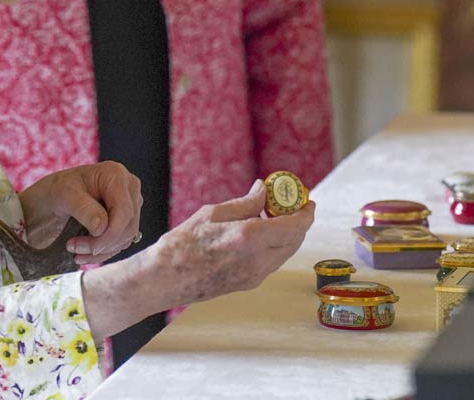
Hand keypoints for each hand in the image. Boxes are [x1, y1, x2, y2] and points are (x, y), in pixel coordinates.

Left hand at [18, 162, 141, 265]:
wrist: (55, 195)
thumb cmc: (58, 189)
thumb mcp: (65, 195)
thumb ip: (84, 209)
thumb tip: (102, 228)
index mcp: (115, 174)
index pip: (124, 211)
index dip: (110, 233)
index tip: (88, 247)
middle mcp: (129, 187)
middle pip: (128, 226)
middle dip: (102, 244)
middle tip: (74, 248)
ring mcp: (131, 203)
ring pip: (126, 238)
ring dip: (102, 251)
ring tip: (75, 251)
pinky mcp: (127, 219)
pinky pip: (122, 242)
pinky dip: (104, 252)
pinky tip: (85, 253)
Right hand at [80, 179, 315, 342]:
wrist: (165, 279)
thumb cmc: (182, 243)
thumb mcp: (213, 213)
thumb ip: (245, 203)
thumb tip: (264, 190)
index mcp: (250, 238)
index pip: (294, 226)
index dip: (306, 213)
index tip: (308, 200)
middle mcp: (258, 260)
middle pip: (294, 241)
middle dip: (299, 222)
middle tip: (292, 205)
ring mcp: (254, 276)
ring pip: (285, 253)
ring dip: (287, 234)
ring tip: (274, 215)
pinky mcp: (248, 284)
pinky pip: (272, 262)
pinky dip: (275, 245)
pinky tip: (261, 233)